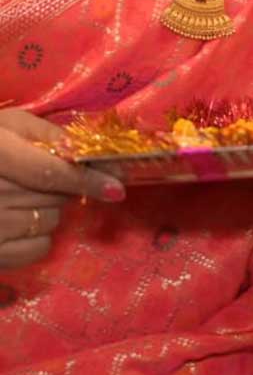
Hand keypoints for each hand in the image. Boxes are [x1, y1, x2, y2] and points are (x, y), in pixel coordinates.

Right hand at [0, 109, 125, 270]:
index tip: (117, 188)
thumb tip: (89, 153)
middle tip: (47, 176)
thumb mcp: (12, 125)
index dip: (87, 180)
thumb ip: (49, 135)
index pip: (50, 172)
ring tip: (24, 195)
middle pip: (54, 198)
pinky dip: (38, 236)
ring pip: (50, 222)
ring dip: (49, 209)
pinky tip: (20, 219)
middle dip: (64, 187)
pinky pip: (37, 248)